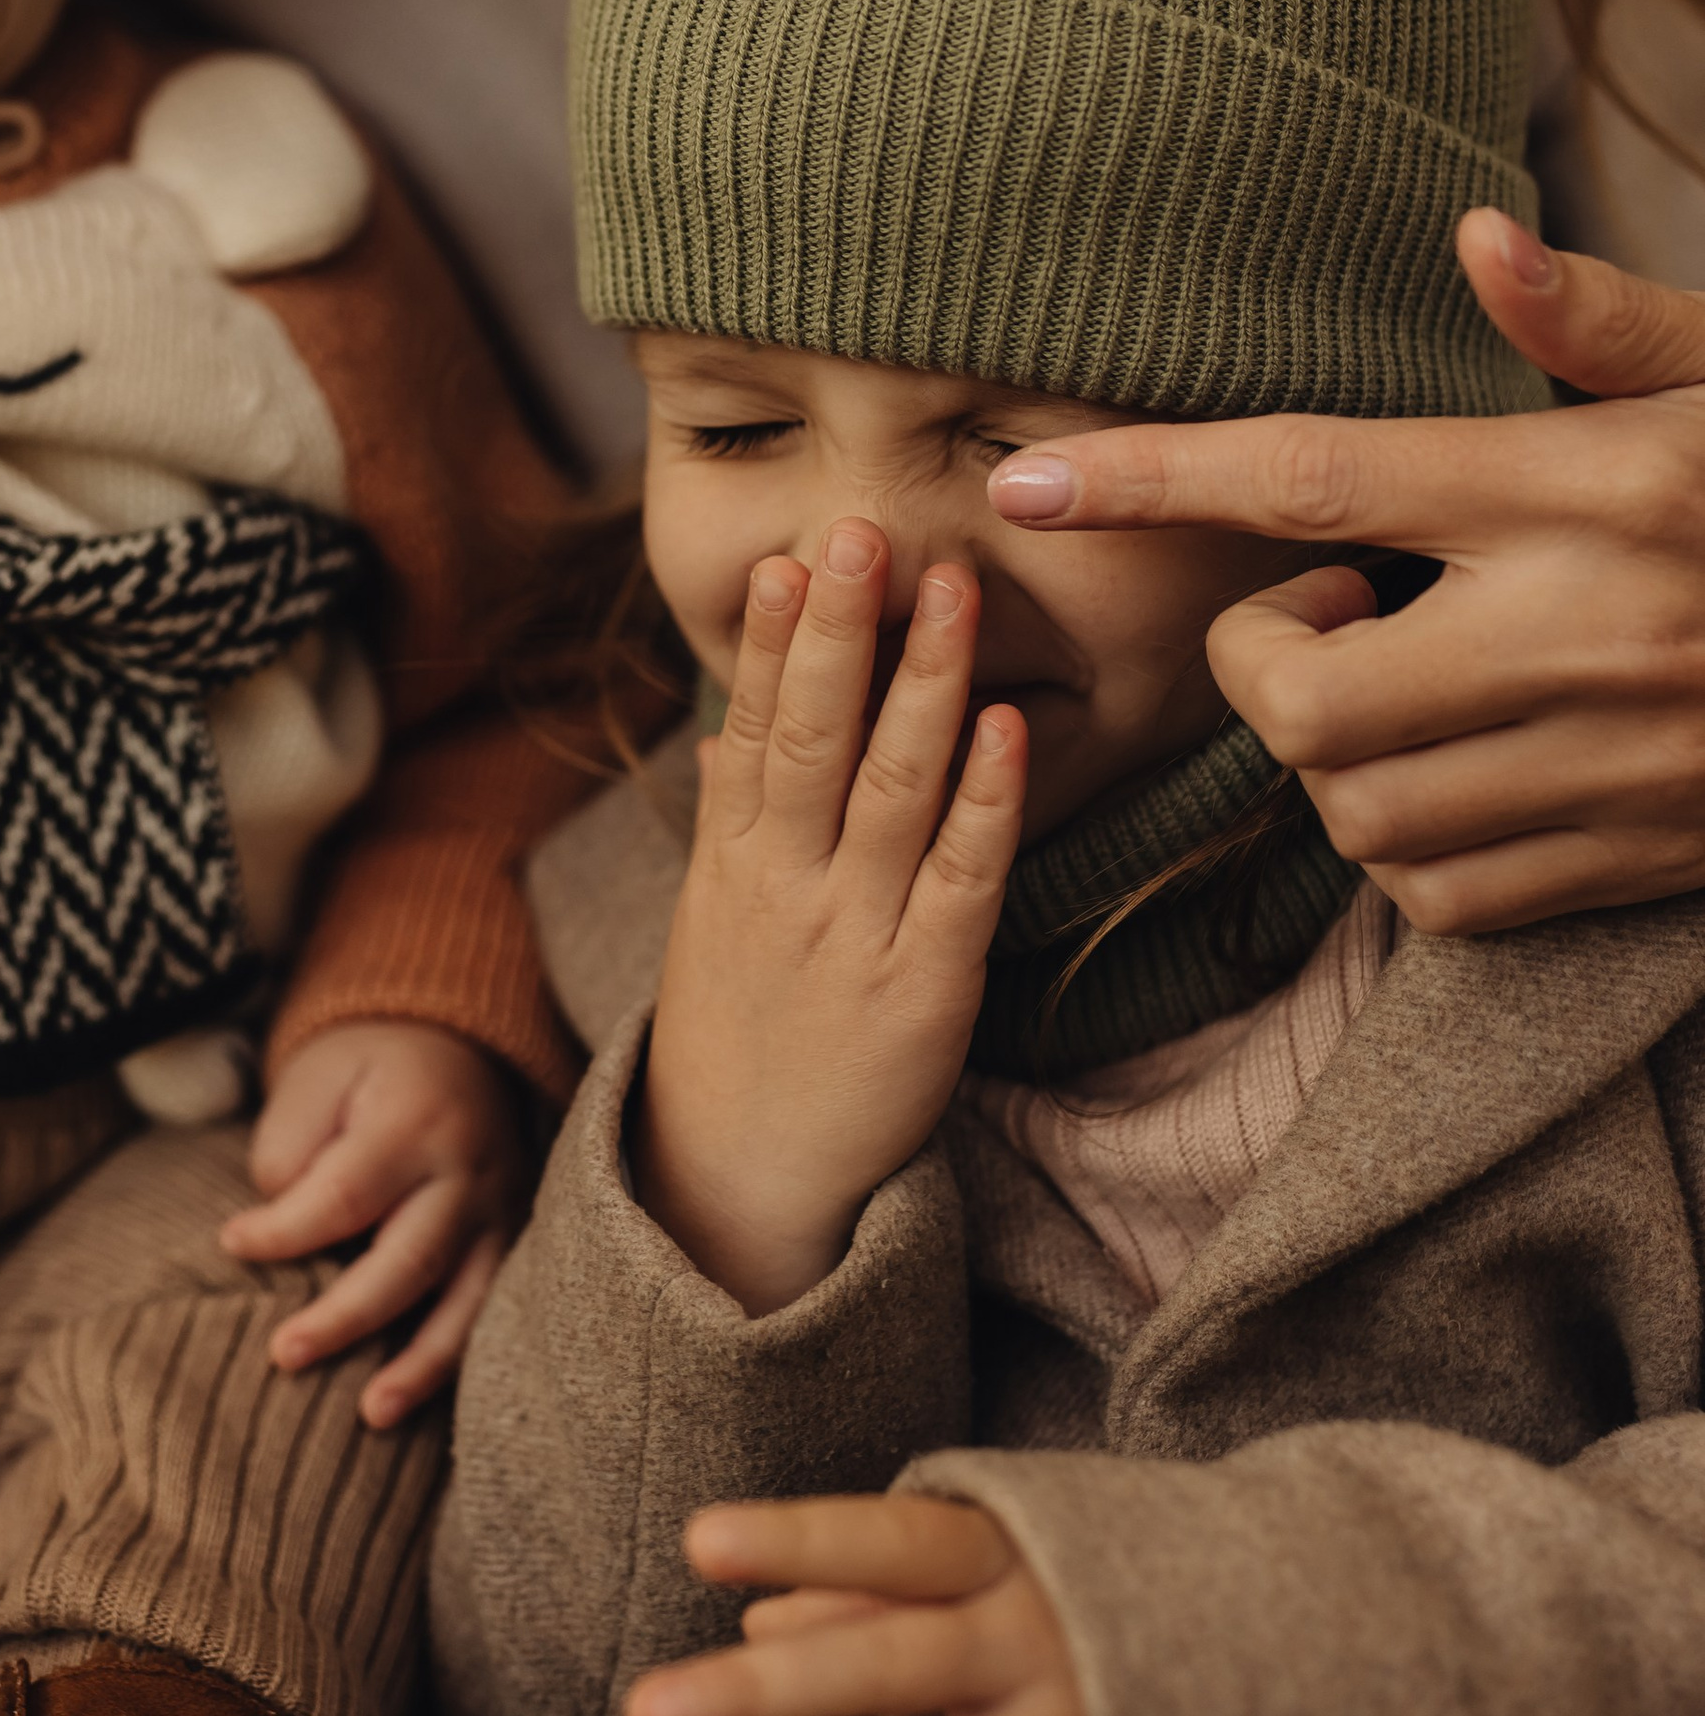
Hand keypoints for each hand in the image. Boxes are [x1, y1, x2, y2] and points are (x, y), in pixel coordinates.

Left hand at [221, 1018, 527, 1428]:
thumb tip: (281, 1230)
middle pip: (410, 1258)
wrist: (459, 1043)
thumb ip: (292, 1152)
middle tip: (284, 1356)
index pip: (345, 1194)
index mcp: (414, 1120)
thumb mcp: (318, 1079)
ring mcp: (502, 1210)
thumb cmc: (368, 1070)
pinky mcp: (515, 1241)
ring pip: (469, 1301)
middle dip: (346, 1317)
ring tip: (370, 1416)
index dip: (285, 1231)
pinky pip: (492, 1312)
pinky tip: (421, 1402)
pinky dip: (458, 1361)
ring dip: (420, 1365)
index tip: (232, 1244)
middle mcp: (469, 1170)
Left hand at [625, 1495, 1095, 1715]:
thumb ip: (884, 1588)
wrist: (1309, 1649)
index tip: (700, 1542)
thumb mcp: (1011, 1560)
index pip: (898, 1544)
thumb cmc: (1103, 1593)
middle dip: (764, 1698)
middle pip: (890, 1668)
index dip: (805, 1539)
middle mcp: (1042, 1649)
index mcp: (1015, 1559)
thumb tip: (754, 1624)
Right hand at [638, 525, 1024, 1313]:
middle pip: (812, 738)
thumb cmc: (738, 1038)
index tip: (791, 556)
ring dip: (923, 682)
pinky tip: (1005, 727)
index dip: (775, 642)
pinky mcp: (925, 988)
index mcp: (732, 862)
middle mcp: (785, 885)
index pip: (752, 727)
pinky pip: (958, 879)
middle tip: (863, 532)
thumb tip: (722, 733)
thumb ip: (728, 823)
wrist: (741, 1183)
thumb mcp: (710, 924)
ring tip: (949, 589)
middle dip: (840, 631)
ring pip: (889, 789)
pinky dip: (983, 801)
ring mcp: (854, 933)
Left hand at [990, 210, 1704, 934]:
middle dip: (1264, 663)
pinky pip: (1436, 895)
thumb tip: (1473, 242)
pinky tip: (1461, 770)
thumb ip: (1603, 319)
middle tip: (1330, 610)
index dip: (1152, 481)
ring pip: (1357, 808)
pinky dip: (1404, 846)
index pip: (1318, 478)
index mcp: (1591, 488)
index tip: (1024, 483)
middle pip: (1305, 694)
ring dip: (1331, 756)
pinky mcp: (1637, 865)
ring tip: (1407, 682)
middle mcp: (1592, 633)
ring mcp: (1617, 765)